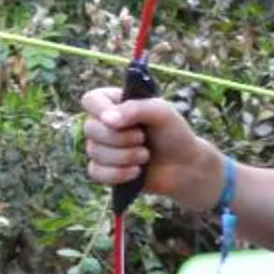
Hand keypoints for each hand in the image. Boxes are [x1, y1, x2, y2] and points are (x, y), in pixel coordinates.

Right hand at [78, 84, 214, 205]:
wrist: (183, 165)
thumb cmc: (173, 133)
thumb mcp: (162, 112)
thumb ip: (136, 109)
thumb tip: (107, 119)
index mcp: (113, 102)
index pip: (90, 100)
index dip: (101, 110)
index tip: (121, 120)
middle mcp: (102, 124)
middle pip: (90, 128)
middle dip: (120, 138)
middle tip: (143, 138)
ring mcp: (101, 148)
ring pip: (94, 152)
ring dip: (125, 156)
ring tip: (145, 156)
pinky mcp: (103, 170)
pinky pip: (95, 172)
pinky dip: (118, 174)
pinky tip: (136, 172)